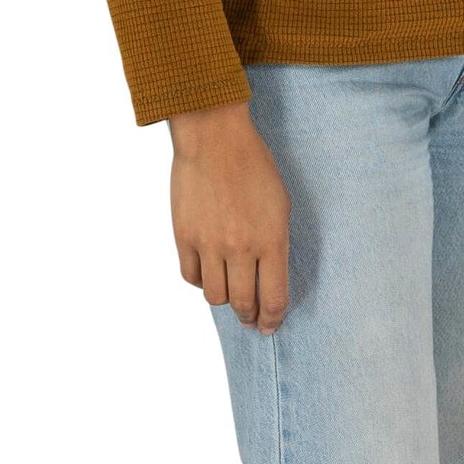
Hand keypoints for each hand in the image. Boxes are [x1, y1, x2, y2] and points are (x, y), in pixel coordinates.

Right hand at [167, 100, 290, 331]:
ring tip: (229, 294)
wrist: (214, 138)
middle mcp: (240, 248)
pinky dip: (201, 281)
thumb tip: (269, 276)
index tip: (270, 325)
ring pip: (215, 296)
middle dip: (250, 317)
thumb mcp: (280, 204)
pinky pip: (190, 276)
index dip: (273, 318)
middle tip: (251, 319)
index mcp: (271, 240)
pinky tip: (208, 273)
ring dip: (224, 300)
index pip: (274, 298)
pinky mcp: (183, 236)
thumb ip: (276, 243)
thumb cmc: (254, 165)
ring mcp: (209, 244)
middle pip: (243, 303)